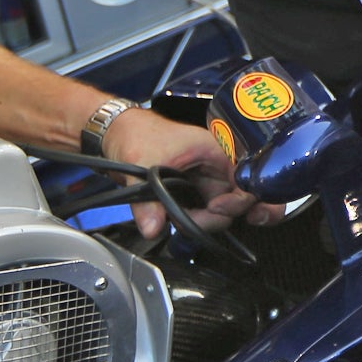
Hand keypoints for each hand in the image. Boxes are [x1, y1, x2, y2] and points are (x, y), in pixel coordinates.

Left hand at [102, 107, 276, 238]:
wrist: (116, 133)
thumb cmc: (137, 134)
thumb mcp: (143, 164)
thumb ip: (147, 202)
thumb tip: (153, 228)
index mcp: (216, 152)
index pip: (246, 183)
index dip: (236, 202)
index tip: (214, 210)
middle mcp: (216, 167)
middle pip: (234, 202)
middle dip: (216, 218)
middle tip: (191, 223)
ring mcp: (204, 180)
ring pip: (217, 211)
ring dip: (200, 221)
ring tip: (173, 220)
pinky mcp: (190, 191)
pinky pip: (201, 211)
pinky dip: (191, 221)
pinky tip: (173, 221)